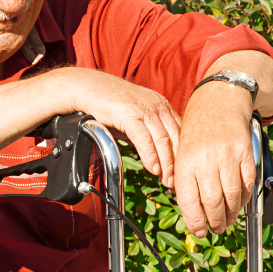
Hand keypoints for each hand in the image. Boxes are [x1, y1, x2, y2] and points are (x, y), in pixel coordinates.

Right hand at [55, 68, 180, 184]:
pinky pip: (144, 138)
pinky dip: (150, 156)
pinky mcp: (130, 113)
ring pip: (162, 140)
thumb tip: (156, 156)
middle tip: (176, 183)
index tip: (182, 173)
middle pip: (175, 137)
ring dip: (166, 163)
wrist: (89, 88)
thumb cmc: (110, 105)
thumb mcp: (135, 117)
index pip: (181, 132)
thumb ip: (148, 133)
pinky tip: (153, 169)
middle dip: (177, 163)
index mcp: (162, 106)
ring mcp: (144, 108)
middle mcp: (157, 105)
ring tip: (166, 181)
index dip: (183, 154)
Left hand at [173, 81, 257, 236]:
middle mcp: (205, 160)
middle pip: (212, 201)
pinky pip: (247, 182)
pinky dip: (244, 197)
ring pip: (231, 195)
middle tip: (216, 229)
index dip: (194, 221)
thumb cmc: (197, 132)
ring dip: (231, 213)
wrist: (218, 103)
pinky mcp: (245, 153)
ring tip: (228, 220)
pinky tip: (240, 203)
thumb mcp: (181, 153)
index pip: (188, 200)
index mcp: (185, 162)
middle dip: (215, 221)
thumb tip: (190, 211)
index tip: (198, 232)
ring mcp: (227, 156)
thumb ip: (184, 180)